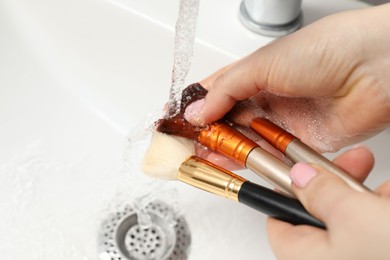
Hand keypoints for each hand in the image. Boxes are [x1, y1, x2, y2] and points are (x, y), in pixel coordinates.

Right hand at [185, 4, 389, 151]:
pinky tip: (228, 163)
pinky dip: (246, 161)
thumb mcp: (263, 63)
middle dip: (204, 132)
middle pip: (226, 120)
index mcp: (254, 73)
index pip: (215, 92)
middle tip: (185, 143)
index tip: (176, 119)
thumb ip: (227, 90)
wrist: (374, 70)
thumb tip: (199, 111)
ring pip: (243, 140)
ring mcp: (280, 120)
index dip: (194, 106)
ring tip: (199, 155)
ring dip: (221, 149)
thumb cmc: (326, 50)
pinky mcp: (297, 142)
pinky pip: (267, 156)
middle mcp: (265, 97)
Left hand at [267, 145, 389, 259]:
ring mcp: (357, 256)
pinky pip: (376, 228)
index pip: (278, 220)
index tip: (304, 167)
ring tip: (386, 191)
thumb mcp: (354, 215)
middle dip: (341, 184)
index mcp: (305, 257)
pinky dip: (384, 209)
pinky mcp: (377, 252)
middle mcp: (328, 259)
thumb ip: (321, 192)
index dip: (288, 189)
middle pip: (320, 213)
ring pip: (354, 218)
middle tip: (356, 160)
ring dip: (371, 197)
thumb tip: (299, 176)